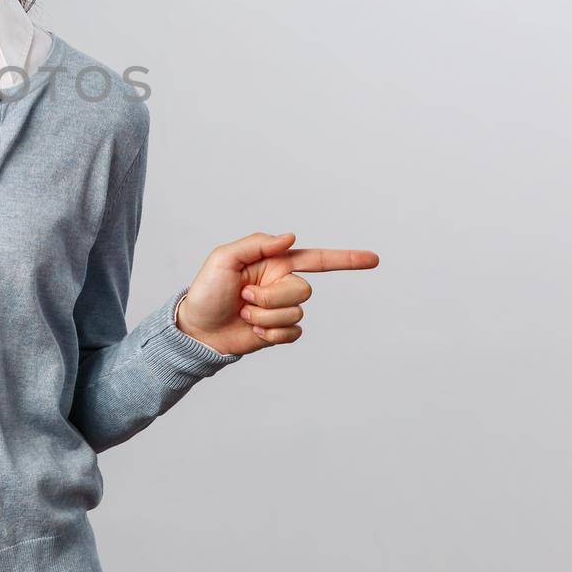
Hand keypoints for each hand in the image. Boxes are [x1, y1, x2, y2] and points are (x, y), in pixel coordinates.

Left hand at [175, 232, 378, 355]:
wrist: (197, 329)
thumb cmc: (206, 291)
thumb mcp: (224, 258)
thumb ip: (257, 243)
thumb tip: (291, 237)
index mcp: (274, 263)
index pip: (317, 259)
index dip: (346, 259)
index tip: (373, 259)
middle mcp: (282, 284)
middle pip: (303, 290)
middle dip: (271, 297)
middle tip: (243, 297)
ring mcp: (281, 309)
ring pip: (296, 313)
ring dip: (265, 316)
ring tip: (243, 312)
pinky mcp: (279, 332)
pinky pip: (292, 333)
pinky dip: (271, 333)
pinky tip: (252, 330)